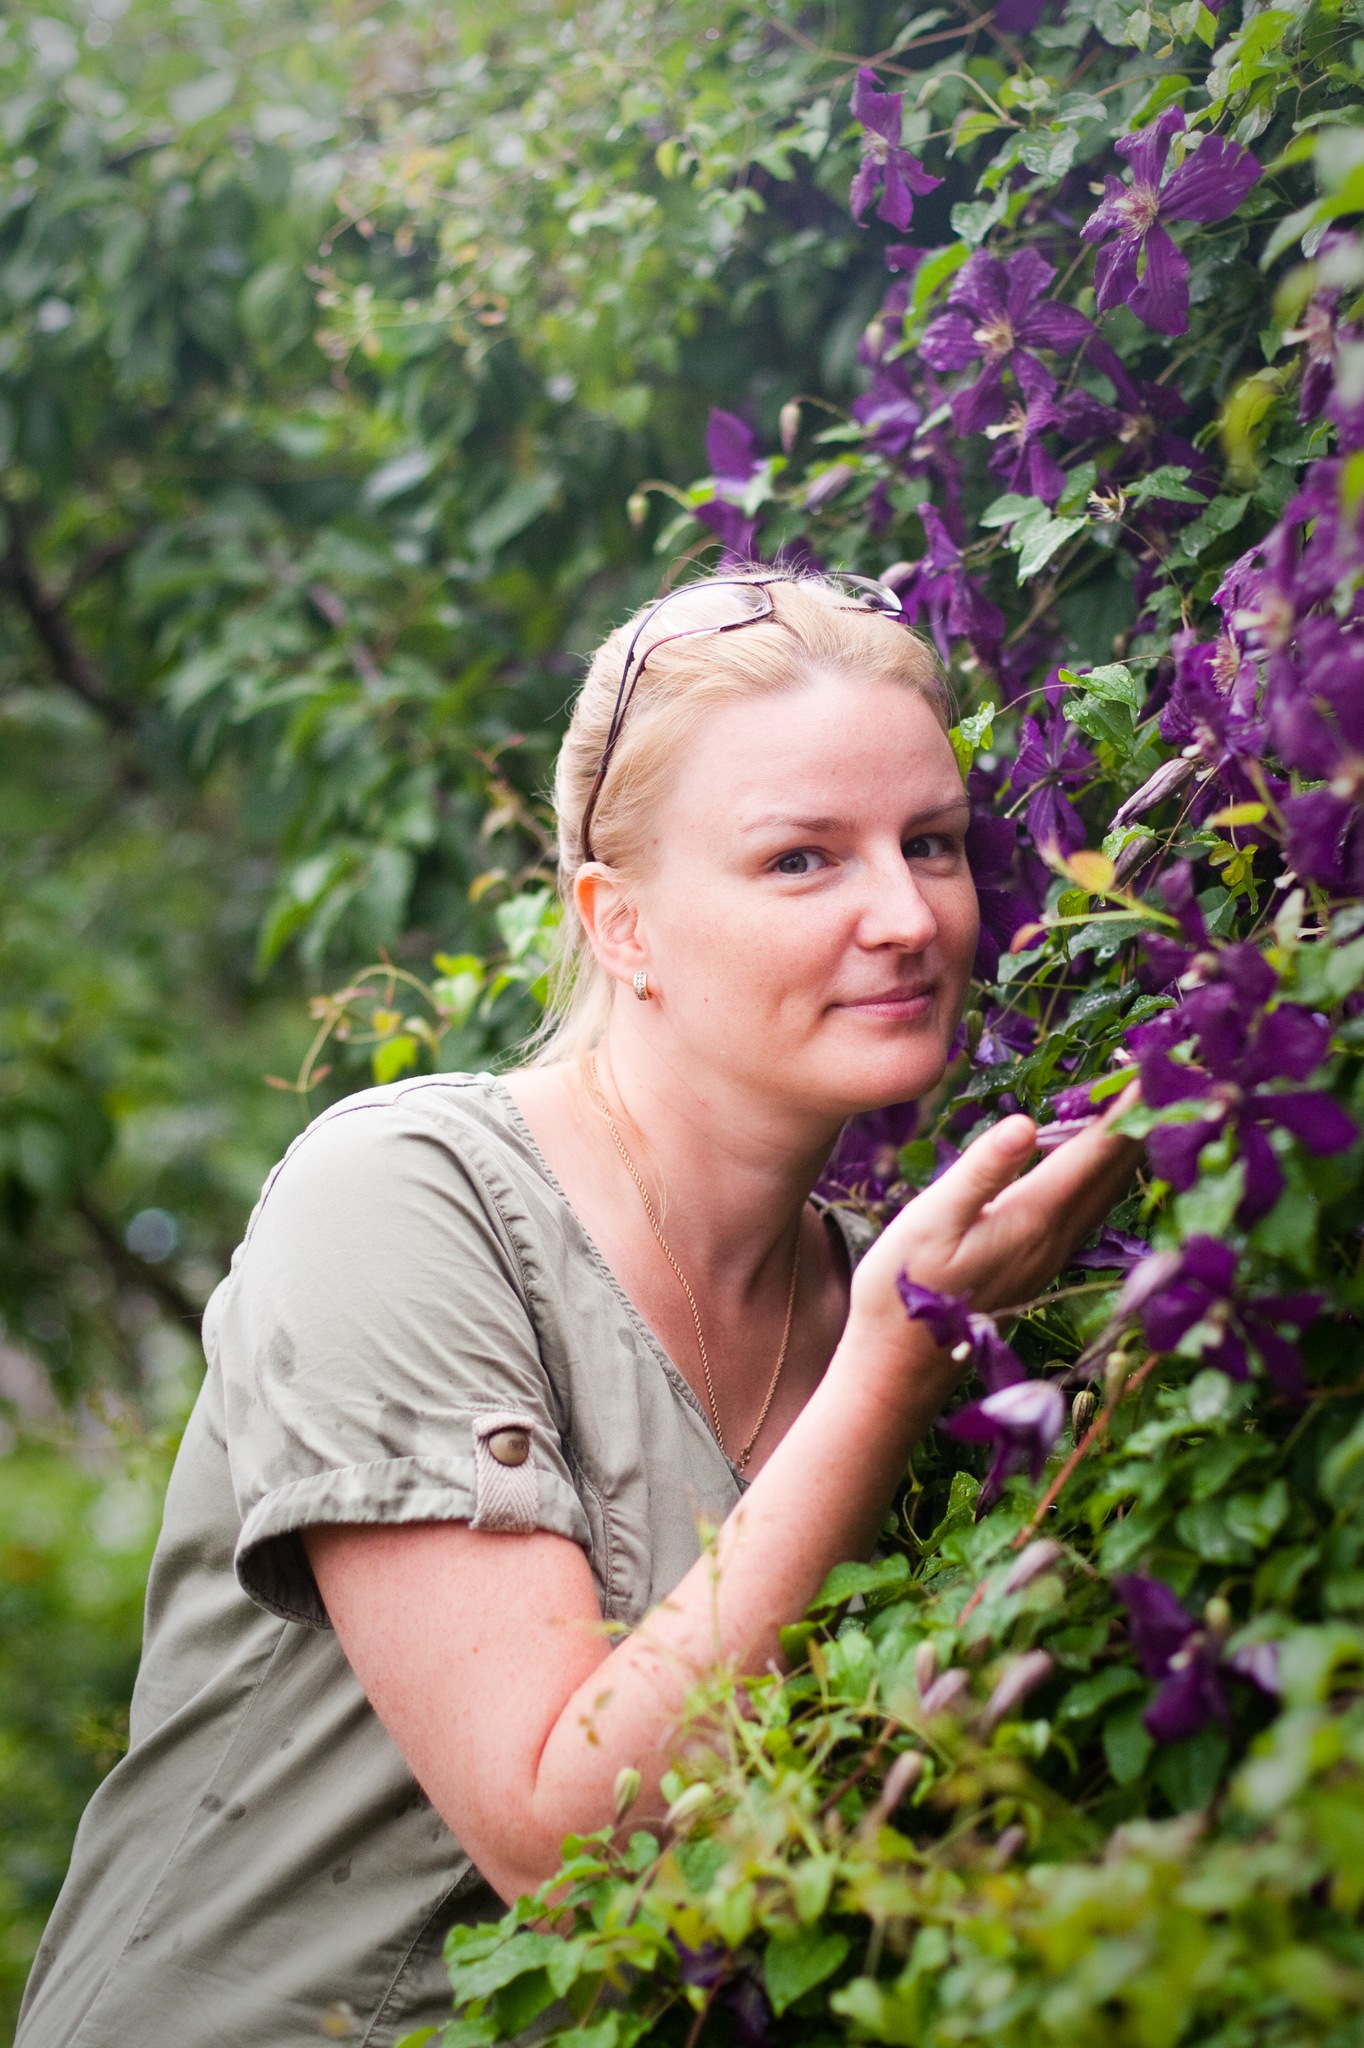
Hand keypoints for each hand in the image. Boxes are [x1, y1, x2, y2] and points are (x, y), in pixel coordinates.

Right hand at [849, 1095, 1138, 1343]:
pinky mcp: (1039, 1265)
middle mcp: (1056, 1236)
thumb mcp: (930, 1220)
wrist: (900, 1368)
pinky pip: (1090, 1208)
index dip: (1128, 1104)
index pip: (1097, 1149)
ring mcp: (1051, 1255)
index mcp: (1034, 1216)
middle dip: (1141, 1117)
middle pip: (1115, 1169)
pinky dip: (1105, 1173)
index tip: (1158, 1063)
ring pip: (1108, 1191)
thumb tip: (1027, 1123)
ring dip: (1127, 1146)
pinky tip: (1099, 1163)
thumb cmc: (904, 1292)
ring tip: (1141, 1105)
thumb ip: (982, 1171)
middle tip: (1165, 1071)